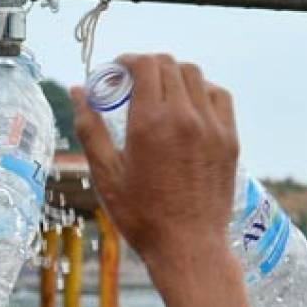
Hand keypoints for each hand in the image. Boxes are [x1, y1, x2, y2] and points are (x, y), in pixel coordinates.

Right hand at [70, 55, 238, 270]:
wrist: (188, 245)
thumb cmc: (141, 215)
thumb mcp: (105, 173)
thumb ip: (90, 127)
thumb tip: (76, 91)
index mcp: (150, 123)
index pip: (145, 65)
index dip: (127, 61)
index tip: (115, 71)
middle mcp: (185, 117)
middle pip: (170, 65)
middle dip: (147, 66)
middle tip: (131, 84)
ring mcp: (212, 127)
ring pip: (195, 76)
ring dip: (173, 76)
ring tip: (158, 95)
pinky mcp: (229, 139)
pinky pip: (218, 96)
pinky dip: (200, 91)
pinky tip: (186, 108)